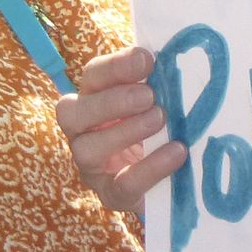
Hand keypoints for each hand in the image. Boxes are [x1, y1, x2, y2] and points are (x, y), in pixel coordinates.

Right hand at [56, 45, 187, 211]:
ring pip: (87, 149)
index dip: (115, 67)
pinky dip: (150, 168)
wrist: (166, 182)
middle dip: (111, 101)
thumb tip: (178, 56)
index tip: (147, 60)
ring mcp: (91, 165)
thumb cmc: (157, 128)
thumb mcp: (156, 102)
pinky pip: (122, 184)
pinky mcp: (110, 195)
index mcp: (92, 98)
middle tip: (149, 96)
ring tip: (159, 120)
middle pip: (73, 111)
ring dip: (124, 131)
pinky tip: (176, 152)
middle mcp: (81, 131)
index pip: (92, 76)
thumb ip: (158, 82)